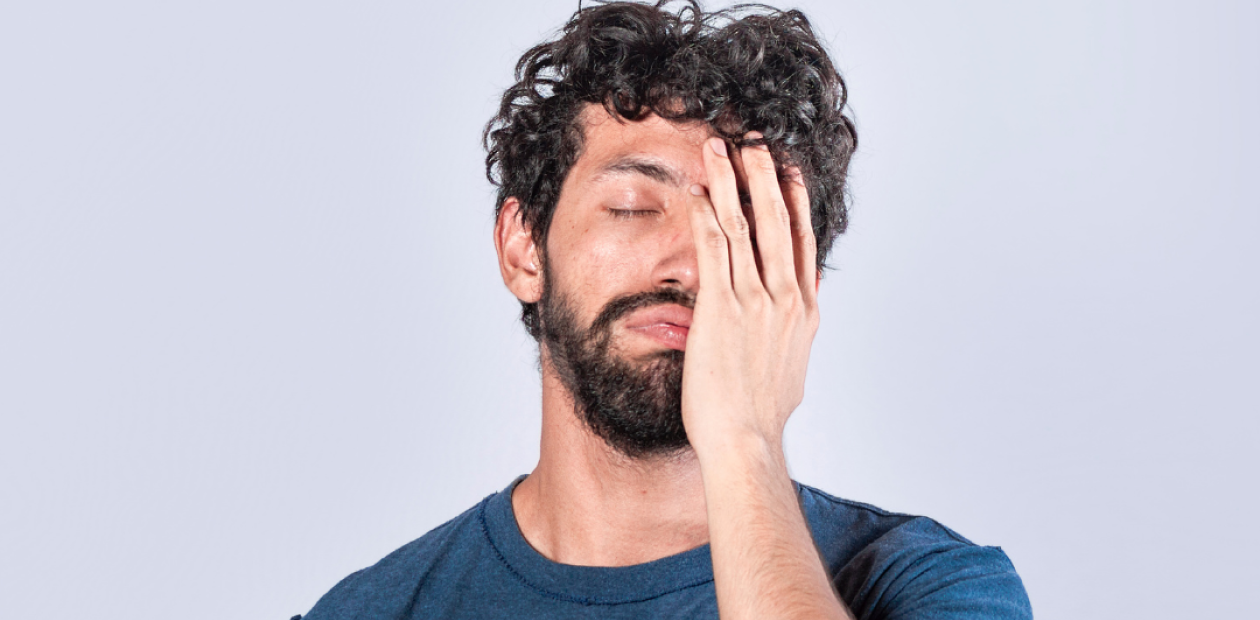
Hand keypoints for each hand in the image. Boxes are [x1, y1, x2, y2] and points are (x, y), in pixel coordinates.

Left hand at [683, 135, 847, 618]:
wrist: (747, 441)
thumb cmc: (764, 415)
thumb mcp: (796, 364)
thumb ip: (803, 324)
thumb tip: (814, 291)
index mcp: (804, 309)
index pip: (801, 241)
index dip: (795, 200)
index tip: (789, 169)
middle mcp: (785, 297)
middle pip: (777, 221)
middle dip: (765, 175)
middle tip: (756, 139)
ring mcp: (755, 301)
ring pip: (745, 226)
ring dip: (732, 182)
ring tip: (722, 148)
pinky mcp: (722, 309)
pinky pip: (714, 250)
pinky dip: (708, 216)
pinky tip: (701, 192)